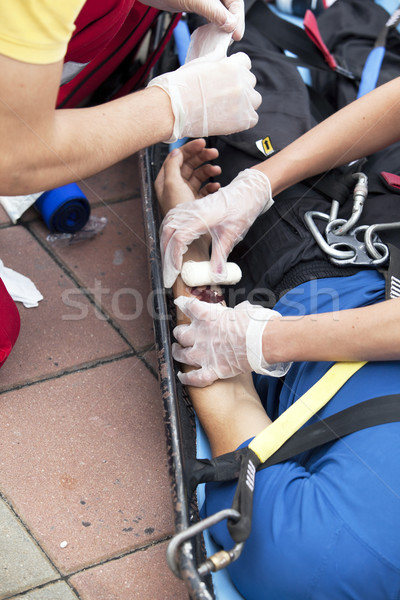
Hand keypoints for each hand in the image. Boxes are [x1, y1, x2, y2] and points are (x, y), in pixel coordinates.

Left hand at [142, 0, 243, 40]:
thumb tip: (230, 24)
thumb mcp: (194, 0)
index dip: (237, 17)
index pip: (235, 0)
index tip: (236, 34)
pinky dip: (213, 23)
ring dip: (223, 24)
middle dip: (231, 22)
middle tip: (229, 39)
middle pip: (230, 6)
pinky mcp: (196, 2)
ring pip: (221, 10)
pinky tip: (212, 32)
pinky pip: (211, 13)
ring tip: (222, 38)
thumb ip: (213, 11)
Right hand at [148, 51, 259, 142]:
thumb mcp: (201, 64)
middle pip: (251, 81)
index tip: (228, 78)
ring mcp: (243, 102)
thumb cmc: (181, 87)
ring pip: (255, 100)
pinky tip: (230, 119)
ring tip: (228, 108)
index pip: (246, 62)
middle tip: (224, 96)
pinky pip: (253, 119)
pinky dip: (243, 120)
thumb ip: (217, 60)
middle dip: (240, 87)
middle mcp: (241, 82)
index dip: (236, 70)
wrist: (173, 109)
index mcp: (232, 65)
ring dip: (245, 103)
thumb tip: (223, 57)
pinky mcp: (242, 120)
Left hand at [155, 139, 220, 215]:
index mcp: (165, 181)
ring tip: (217, 170)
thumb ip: (172, 165)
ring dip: (208, 170)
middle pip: (188, 164)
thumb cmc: (179, 210)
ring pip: (198, 175)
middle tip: (214, 152)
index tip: (202, 142)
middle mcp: (174, 186)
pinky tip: (216, 185)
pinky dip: (211, 185)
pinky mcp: (196, 202)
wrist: (190, 234)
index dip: (189, 149)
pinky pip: (205, 188)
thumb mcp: (172, 184)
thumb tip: (176, 152)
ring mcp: (186, 194)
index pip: (176, 158)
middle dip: (201, 157)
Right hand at [161, 168, 272, 287]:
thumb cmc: (241, 210)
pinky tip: (171, 242)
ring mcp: (190, 207)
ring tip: (168, 260)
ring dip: (165, 242)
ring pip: (168, 224)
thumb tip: (216, 276)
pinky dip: (168, 232)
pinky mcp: (191, 207)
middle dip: (166, 253)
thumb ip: (221, 256)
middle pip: (168, 232)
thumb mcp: (232, 235)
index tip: (176, 271)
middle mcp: (191, 211)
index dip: (175, 256)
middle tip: (169, 271)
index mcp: (201, 217)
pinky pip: (172, 219)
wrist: (247, 192)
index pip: (179, 238)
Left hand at [172, 297, 290, 386]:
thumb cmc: (256, 324)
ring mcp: (205, 354)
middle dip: (179, 333)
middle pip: (180, 333)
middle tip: (181, 333)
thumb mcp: (246, 309)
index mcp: (208, 316)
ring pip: (181, 355)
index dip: (183, 304)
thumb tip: (244, 309)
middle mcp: (202, 335)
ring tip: (177, 352)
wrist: (263, 341)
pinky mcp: (213, 369)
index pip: (189, 306)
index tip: (180, 303)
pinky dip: (187, 378)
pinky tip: (182, 377)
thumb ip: (239, 310)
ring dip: (177, 353)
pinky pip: (194, 378)